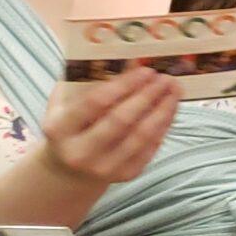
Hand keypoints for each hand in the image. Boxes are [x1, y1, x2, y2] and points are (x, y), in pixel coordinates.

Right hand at [39, 66, 178, 184]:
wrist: (69, 171)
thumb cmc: (69, 128)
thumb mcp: (62, 107)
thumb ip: (82, 85)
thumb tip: (122, 60)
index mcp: (60, 129)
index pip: (95, 103)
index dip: (123, 86)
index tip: (145, 70)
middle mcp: (81, 152)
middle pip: (122, 121)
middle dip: (147, 96)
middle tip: (165, 78)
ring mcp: (104, 167)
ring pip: (142, 136)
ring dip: (163, 110)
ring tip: (174, 90)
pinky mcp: (126, 175)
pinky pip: (151, 148)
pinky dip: (163, 126)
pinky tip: (170, 108)